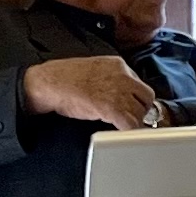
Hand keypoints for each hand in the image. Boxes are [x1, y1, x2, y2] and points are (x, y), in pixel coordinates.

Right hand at [24, 55, 164, 129]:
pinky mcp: (111, 107)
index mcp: (118, 65)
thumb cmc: (64, 79)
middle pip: (147, 96)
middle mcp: (123, 75)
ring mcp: (118, 91)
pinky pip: (131, 123)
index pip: (138, 83)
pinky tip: (119, 132)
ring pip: (141, 111)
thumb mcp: (94, 71)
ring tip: (121, 126)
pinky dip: (128, 130)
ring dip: (133, 121)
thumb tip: (120, 94)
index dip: (135, 98)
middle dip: (140, 109)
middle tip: (130, 117)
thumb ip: (110, 79)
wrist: (48, 83)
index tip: (132, 106)